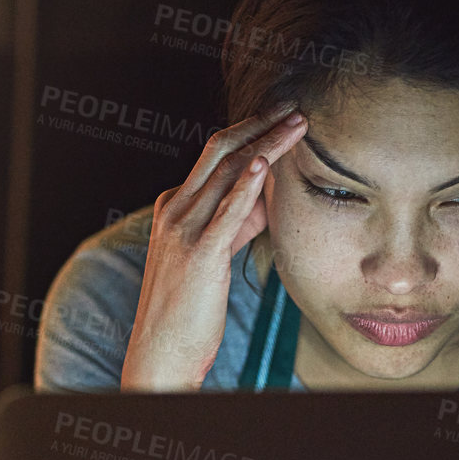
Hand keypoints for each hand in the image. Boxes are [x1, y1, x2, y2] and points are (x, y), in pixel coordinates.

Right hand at [121, 102, 309, 390]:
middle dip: (260, 125)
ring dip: (266, 143)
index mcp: (174, 206)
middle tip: (294, 108)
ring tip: (297, 125)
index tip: (282, 117)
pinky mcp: (199, 254)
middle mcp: (174, 210)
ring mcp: (183, 230)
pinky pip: (226, 211)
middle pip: (220, 151)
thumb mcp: (214, 253)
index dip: (251, 133)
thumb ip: (237, 222)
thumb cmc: (190, 307)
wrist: (161, 351)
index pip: (215, 157)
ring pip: (227, 171)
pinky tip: (266, 164)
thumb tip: (267, 195)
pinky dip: (246, 184)